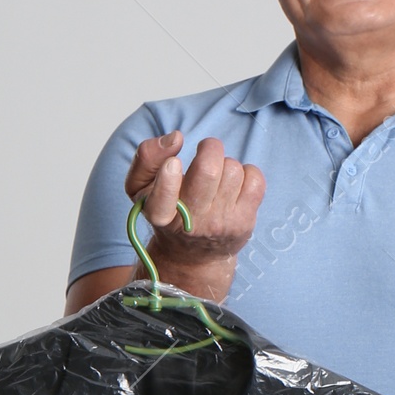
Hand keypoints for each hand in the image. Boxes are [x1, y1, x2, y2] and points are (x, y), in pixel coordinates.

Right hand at [125, 132, 264, 302]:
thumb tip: (175, 138)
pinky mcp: (244, 222)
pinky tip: (234, 183)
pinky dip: (246, 172)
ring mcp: (221, 224)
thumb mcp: (140, 188)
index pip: (162, 200)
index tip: (173, 164)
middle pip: (209, 171)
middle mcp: (191, 222)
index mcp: (160, 215)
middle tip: (205, 150)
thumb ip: (146, 158)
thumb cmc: (167, 211)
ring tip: (217, 176)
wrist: (193, 255)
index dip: (168, 179)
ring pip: (233, 170)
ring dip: (226, 163)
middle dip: (209, 148)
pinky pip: (255, 179)